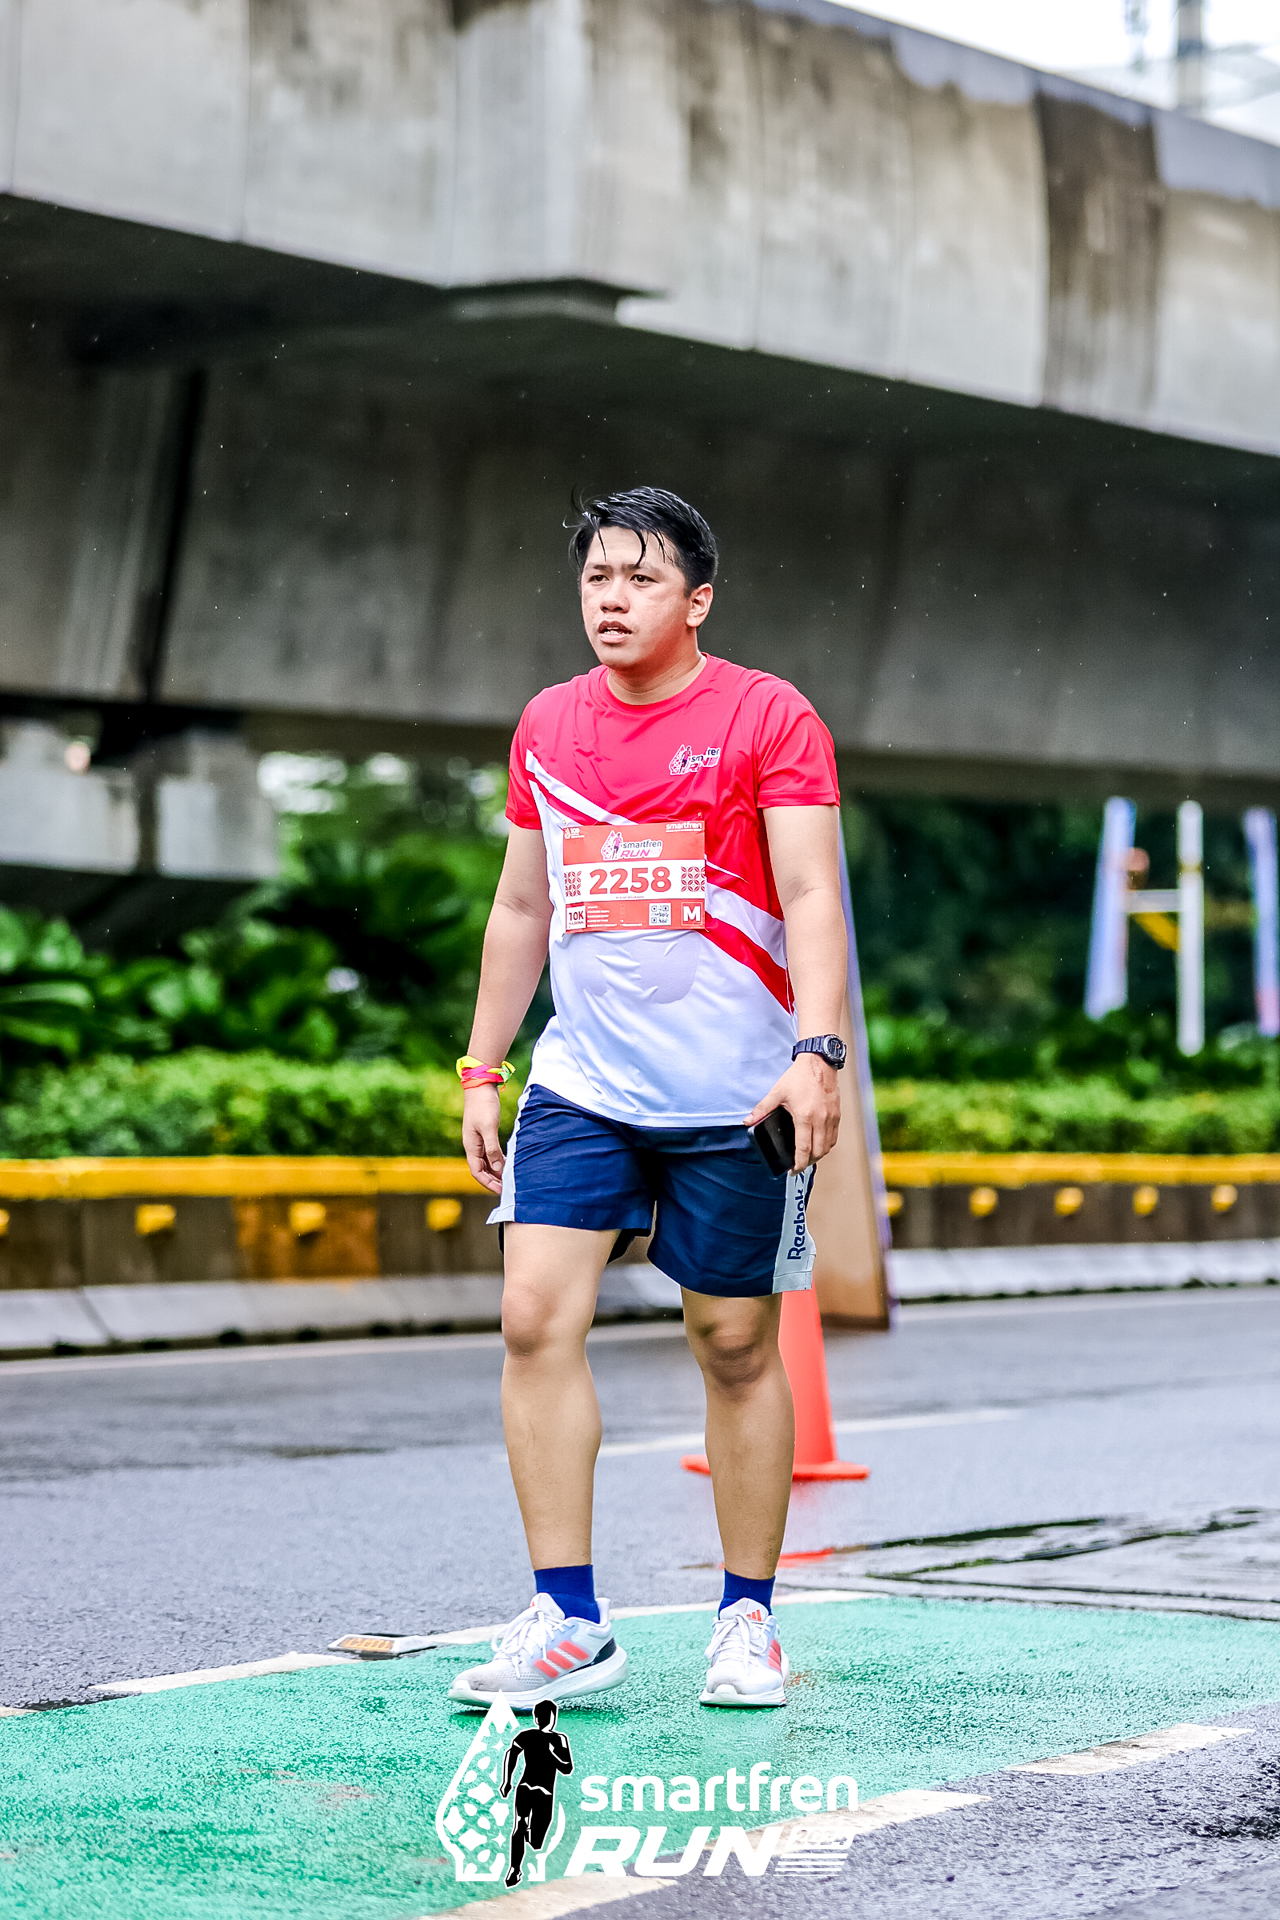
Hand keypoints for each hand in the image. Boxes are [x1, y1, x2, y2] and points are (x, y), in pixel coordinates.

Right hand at [463, 1084, 504, 1193]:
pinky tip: (508, 1163)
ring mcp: (478, 1140)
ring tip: (509, 1179)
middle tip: (508, 1189)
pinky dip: (498, 1160)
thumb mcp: (489, 1128)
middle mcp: (473, 1146)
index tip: (501, 1191)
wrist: (481, 1086)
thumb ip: (492, 1148)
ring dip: (496, 1171)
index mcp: (471, 1146)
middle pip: (482, 1170)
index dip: (488, 1183)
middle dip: (493, 1181)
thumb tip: (497, 1168)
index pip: (477, 1172)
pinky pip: (491, 1153)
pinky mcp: (485, 1134)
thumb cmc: (483, 1106)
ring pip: (487, 1162)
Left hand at [745, 1054, 839, 1170]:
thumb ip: (762, 1109)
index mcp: (805, 1116)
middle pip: (818, 1152)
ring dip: (819, 1155)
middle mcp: (821, 1119)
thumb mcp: (777, 1092)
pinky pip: (834, 1136)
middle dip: (808, 1162)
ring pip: (828, 1146)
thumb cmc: (798, 1076)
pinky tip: (819, 1144)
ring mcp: (831, 1117)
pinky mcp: (837, 1114)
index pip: (804, 1148)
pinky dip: (827, 1145)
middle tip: (798, 1166)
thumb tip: (747, 1121)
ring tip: (808, 1157)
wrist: (819, 1062)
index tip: (793, 1170)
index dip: (798, 1163)